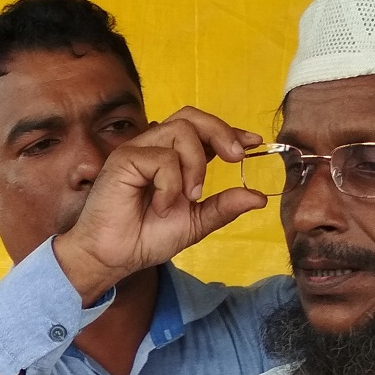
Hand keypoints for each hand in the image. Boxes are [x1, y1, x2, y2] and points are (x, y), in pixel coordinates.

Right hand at [52, 108, 266, 301]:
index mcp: (172, 158)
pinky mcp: (124, 159)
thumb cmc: (145, 238)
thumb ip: (224, 206)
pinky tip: (161, 205)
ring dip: (196, 165)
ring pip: (181, 132)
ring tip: (190, 196)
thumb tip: (259, 197)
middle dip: (221, 132)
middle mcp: (154, 148)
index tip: (254, 142)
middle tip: (237, 158)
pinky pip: (163, 158)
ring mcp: (138, 150)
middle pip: (191, 117)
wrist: (114, 257)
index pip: (202, 129)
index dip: (229, 130)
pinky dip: (171, 184)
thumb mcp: (196, 222)